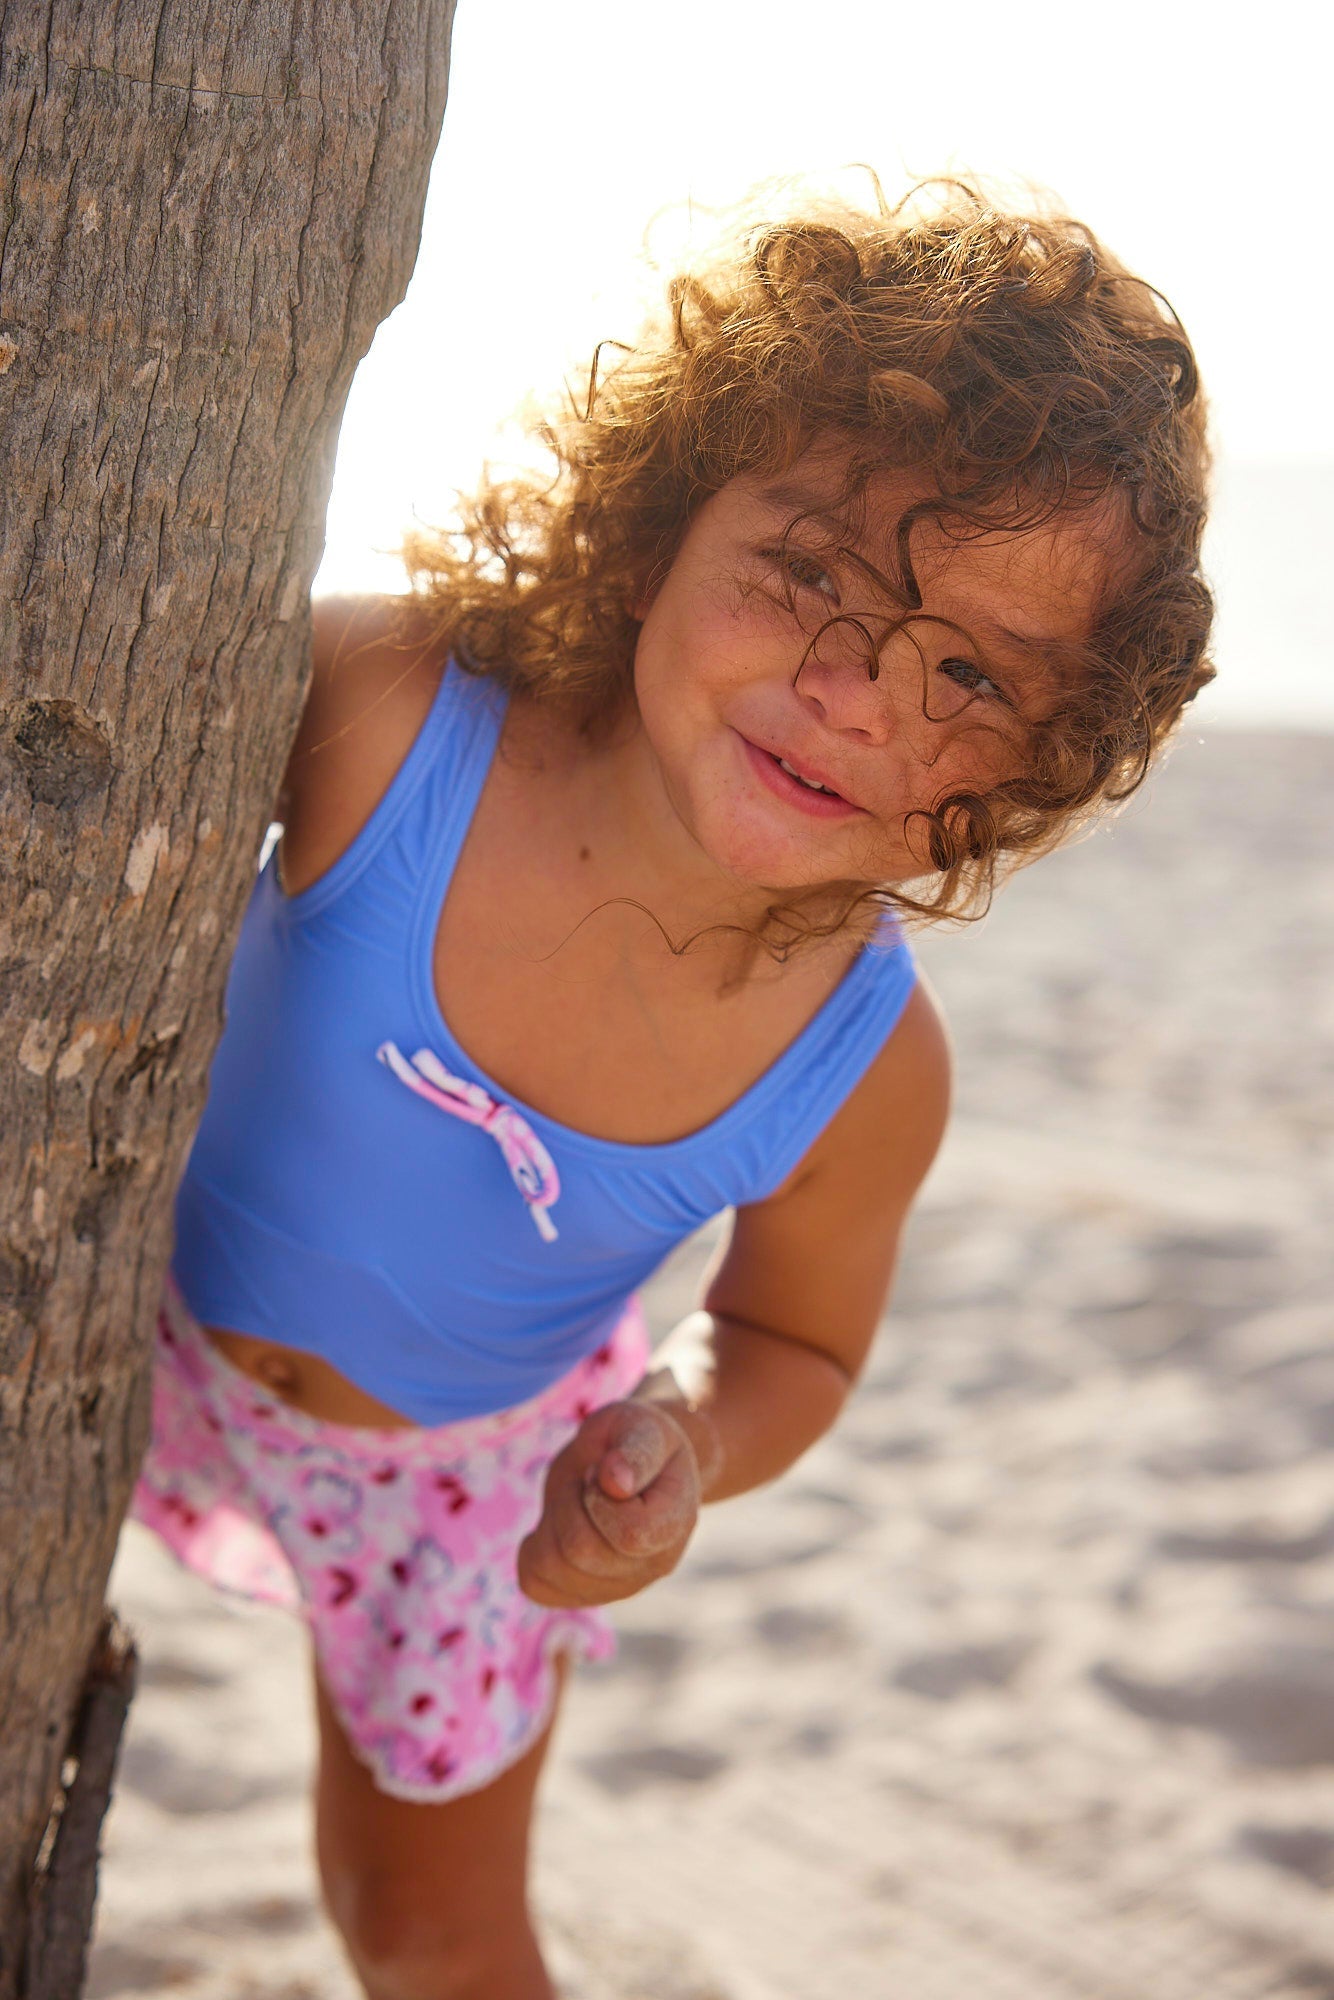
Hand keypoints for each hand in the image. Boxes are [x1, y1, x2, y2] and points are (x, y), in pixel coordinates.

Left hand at [517, 1400, 700, 1608]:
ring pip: (552, 1568)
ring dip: (550, 1520)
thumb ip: (636, 1451)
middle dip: (568, 1502)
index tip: (603, 1468)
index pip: (630, 1535)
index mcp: (676, 1523)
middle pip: (580, 1551)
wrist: (636, 1463)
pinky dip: (533, 1547)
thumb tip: (616, 1483)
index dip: (600, 1498)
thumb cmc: (640, 1439)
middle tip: (586, 1479)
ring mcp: (619, 1587)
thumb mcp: (643, 1426)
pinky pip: (534, 1582)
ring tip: (575, 1499)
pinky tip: (558, 1524)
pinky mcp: (582, 1594)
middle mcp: (653, 1566)